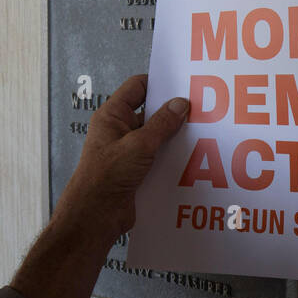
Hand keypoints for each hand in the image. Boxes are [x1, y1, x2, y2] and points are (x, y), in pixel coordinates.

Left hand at [53, 74, 189, 244]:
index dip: (158, 83)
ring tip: (201, 133)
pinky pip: (158, 157)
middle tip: (199, 109)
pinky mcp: (137, 170)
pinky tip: (191, 158)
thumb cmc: (106, 176)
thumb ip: (162, 123)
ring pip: (157, 137)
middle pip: (150, 112)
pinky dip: (172, 157)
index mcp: (112, 116)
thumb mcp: (139, 144)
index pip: (136, 88)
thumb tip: (180, 104)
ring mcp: (128, 151)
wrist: (96, 215)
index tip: (182, 84)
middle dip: (172, 112)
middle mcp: (119, 131)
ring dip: (175, 137)